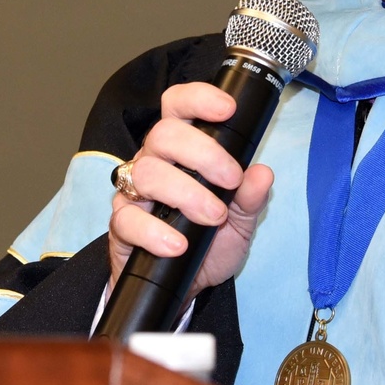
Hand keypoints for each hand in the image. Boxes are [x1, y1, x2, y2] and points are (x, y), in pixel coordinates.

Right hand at [107, 82, 273, 300]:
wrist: (185, 285)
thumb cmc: (209, 241)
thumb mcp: (241, 220)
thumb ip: (251, 197)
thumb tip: (263, 174)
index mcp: (182, 149)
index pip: (178, 107)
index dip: (198, 98)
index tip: (227, 109)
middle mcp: (155, 162)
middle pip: (164, 134)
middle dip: (204, 153)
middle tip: (230, 180)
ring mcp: (134, 192)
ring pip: (147, 172)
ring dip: (186, 193)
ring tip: (213, 217)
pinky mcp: (122, 225)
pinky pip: (128, 219)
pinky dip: (156, 232)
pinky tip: (179, 244)